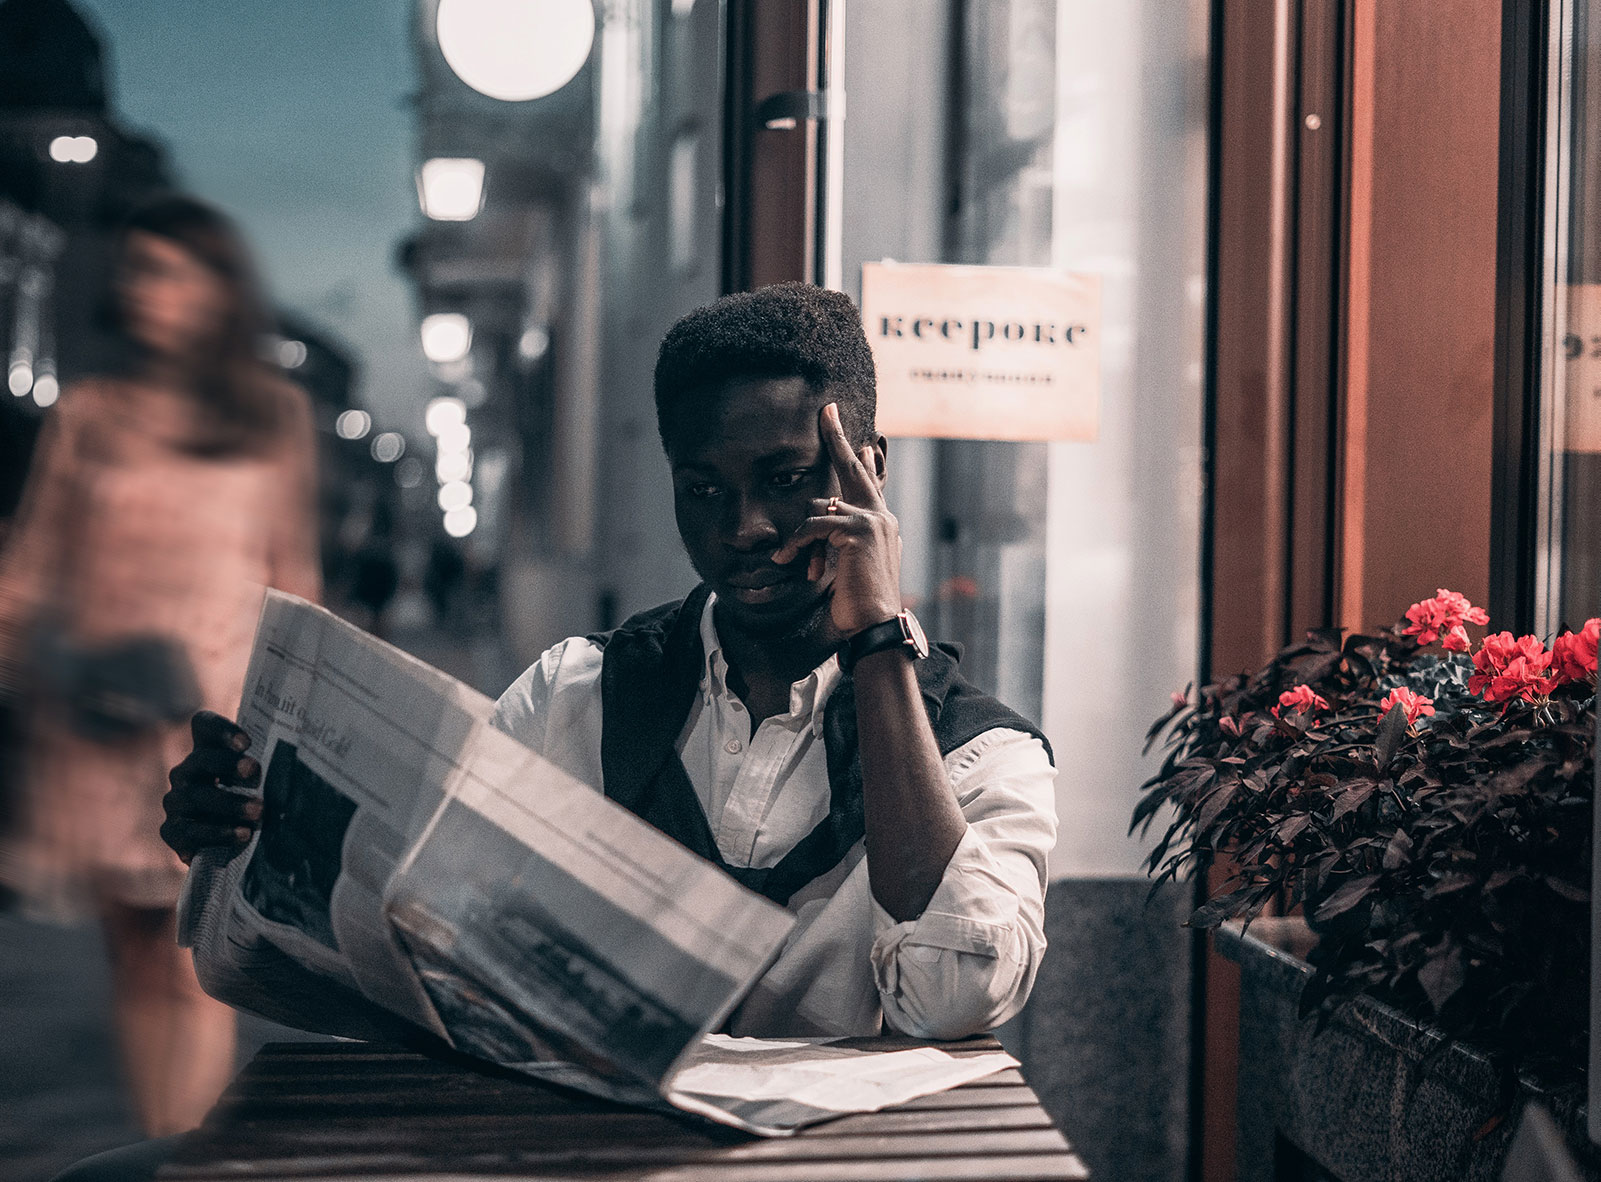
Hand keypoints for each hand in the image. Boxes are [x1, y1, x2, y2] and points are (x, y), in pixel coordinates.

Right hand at [161, 710, 262, 863]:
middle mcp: (186, 772)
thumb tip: (306, 761)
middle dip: (227, 764)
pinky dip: (218, 833)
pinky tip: (243, 835)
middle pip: (201, 760)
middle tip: (254, 769)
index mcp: (207, 751)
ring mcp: (176, 801)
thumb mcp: (261, 782)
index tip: (247, 742)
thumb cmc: (249, 802)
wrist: (224, 848)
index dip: (222, 729)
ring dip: (230, 803)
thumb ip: (272, 766)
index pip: (204, 725)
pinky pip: (191, 832)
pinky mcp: (173, 832)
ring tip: (259, 810)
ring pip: (197, 797)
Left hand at [772, 402, 901, 637]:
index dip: (860, 460)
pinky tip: (791, 561)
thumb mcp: (849, 564)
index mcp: (881, 522)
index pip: (867, 482)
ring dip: (801, 539)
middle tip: (827, 411)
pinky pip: (814, 526)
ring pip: (819, 509)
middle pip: (853, 468)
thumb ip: (842, 540)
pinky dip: (798, 543)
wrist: (875, 624)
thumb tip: (827, 519)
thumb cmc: (860, 602)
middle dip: (837, 437)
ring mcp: (872, 519)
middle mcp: (880, 515)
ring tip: (794, 562)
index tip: (858, 442)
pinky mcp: (858, 530)